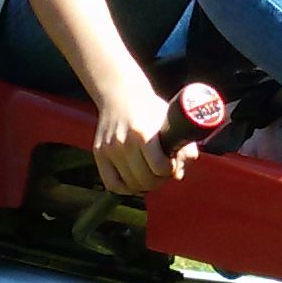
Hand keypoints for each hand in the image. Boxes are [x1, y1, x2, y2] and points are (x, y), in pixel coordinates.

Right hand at [91, 79, 194, 193]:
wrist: (120, 94)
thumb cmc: (148, 108)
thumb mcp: (169, 120)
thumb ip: (182, 144)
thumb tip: (181, 171)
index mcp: (143, 133)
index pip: (159, 168)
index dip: (169, 170)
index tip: (171, 164)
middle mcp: (124, 142)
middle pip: (145, 180)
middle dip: (159, 180)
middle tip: (162, 173)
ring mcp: (109, 149)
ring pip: (130, 184)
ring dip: (144, 185)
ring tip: (150, 175)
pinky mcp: (98, 153)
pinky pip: (112, 183)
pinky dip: (125, 188)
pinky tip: (134, 180)